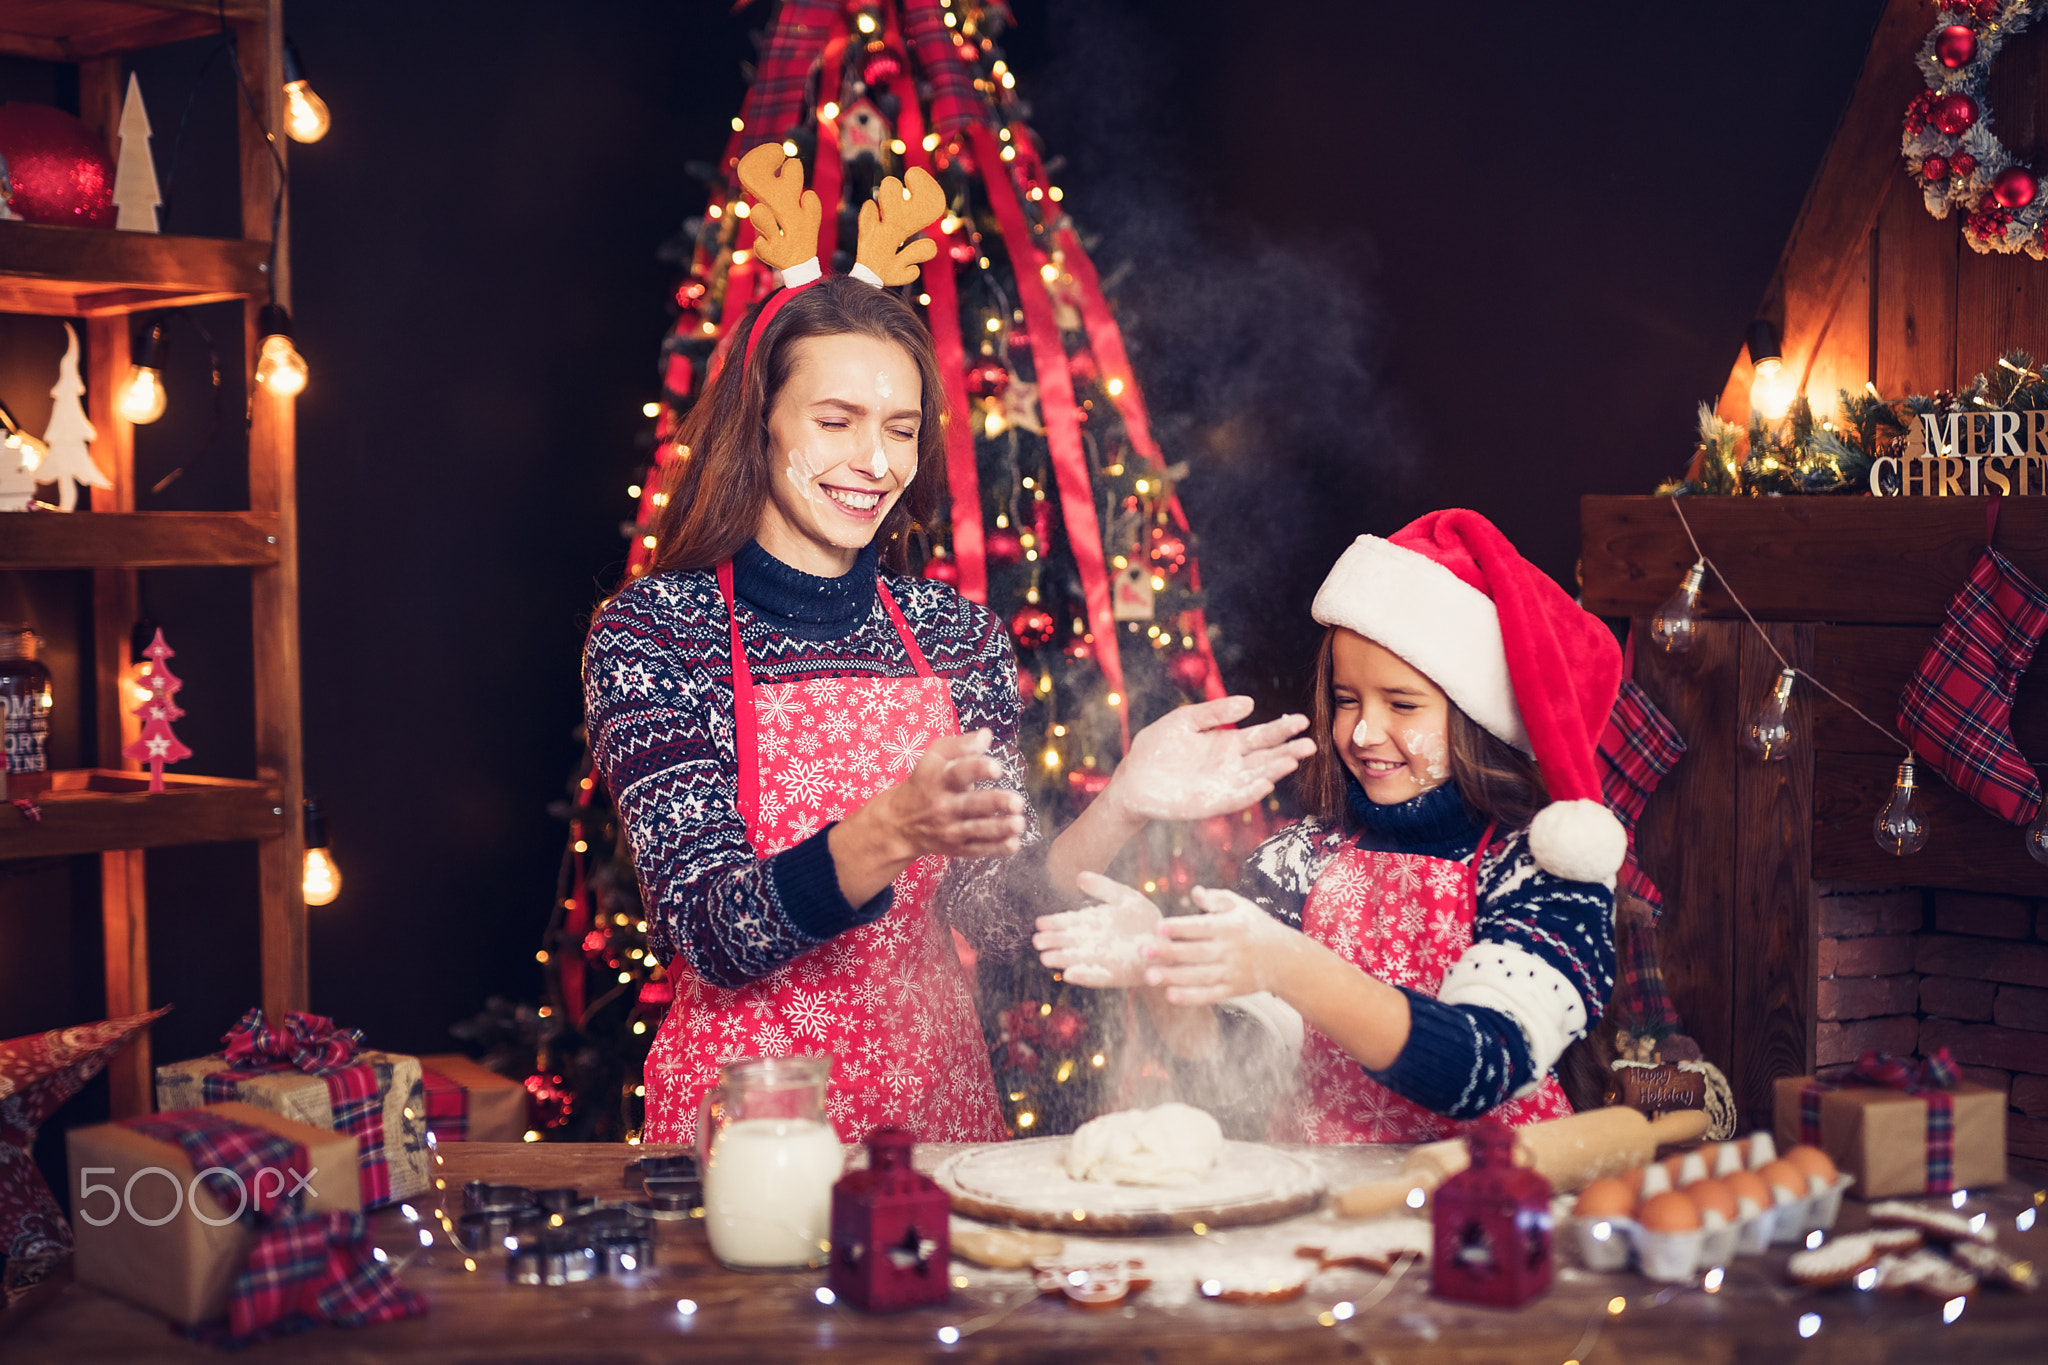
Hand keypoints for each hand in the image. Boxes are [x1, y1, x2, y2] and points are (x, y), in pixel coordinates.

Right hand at [873, 729, 1025, 859]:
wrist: (900, 822)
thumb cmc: (925, 781)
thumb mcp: (934, 757)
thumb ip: (961, 745)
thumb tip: (987, 735)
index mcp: (939, 778)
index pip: (958, 773)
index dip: (978, 769)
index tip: (997, 768)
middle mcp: (943, 805)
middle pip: (971, 804)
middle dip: (995, 803)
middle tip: (1018, 802)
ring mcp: (950, 829)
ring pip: (976, 830)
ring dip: (1000, 828)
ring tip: (1020, 823)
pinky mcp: (956, 848)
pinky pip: (978, 850)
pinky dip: (997, 848)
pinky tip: (1015, 843)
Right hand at [1033, 872, 1161, 986]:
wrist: (1167, 942)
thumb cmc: (1144, 919)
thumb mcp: (1125, 897)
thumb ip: (1103, 887)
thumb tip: (1078, 876)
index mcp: (1092, 922)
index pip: (1069, 922)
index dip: (1054, 923)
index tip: (1040, 923)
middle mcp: (1093, 942)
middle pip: (1069, 942)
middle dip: (1053, 942)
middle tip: (1038, 941)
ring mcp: (1103, 960)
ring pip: (1078, 959)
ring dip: (1062, 960)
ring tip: (1046, 958)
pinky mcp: (1115, 976)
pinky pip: (1097, 977)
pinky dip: (1084, 976)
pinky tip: (1069, 975)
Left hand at [1101, 696, 1313, 822]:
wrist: (1132, 780)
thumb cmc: (1157, 748)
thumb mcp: (1184, 721)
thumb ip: (1214, 712)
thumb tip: (1250, 703)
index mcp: (1228, 743)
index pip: (1262, 736)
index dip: (1282, 729)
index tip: (1302, 721)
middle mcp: (1232, 765)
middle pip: (1267, 757)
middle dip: (1288, 751)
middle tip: (1310, 744)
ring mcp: (1224, 785)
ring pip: (1256, 777)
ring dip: (1274, 771)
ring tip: (1291, 760)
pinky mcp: (1211, 803)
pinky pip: (1236, 798)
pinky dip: (1251, 793)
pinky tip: (1265, 783)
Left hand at [1140, 885, 1305, 1006]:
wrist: (1285, 958)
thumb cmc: (1256, 927)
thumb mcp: (1241, 907)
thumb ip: (1216, 899)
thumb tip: (1194, 891)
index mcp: (1229, 926)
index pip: (1201, 927)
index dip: (1179, 928)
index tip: (1158, 927)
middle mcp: (1230, 950)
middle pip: (1195, 952)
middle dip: (1168, 952)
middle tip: (1143, 951)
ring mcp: (1232, 972)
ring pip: (1199, 976)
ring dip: (1173, 977)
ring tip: (1149, 976)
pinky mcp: (1233, 990)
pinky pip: (1210, 995)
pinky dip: (1191, 997)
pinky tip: (1171, 996)